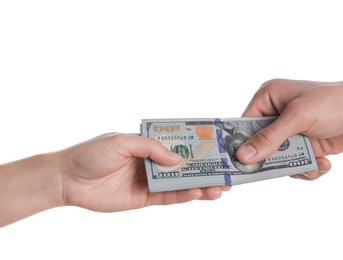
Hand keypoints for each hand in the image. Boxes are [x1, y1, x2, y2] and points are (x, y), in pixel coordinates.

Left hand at [59, 133, 229, 211]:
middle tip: (226, 171)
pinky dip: (185, 196)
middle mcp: (152, 162)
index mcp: (148, 144)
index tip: (216, 147)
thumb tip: (178, 159)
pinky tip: (200, 193)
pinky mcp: (145, 198)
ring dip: (201, 184)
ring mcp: (150, 181)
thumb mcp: (123, 141)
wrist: (68, 178)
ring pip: (181, 183)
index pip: (178, 144)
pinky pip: (169, 198)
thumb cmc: (92, 153)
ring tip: (221, 186)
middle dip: (205, 168)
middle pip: (184, 165)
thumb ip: (152, 149)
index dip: (197, 146)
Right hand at [236, 78, 342, 179]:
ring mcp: (290, 131)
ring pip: (277, 159)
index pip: (244, 125)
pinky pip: (294, 164)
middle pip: (259, 146)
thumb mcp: (299, 117)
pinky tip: (323, 163)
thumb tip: (243, 155)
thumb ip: (270, 137)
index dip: (241, 145)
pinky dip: (307, 168)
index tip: (239, 165)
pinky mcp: (304, 145)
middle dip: (273, 160)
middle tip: (282, 170)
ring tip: (314, 164)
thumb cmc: (334, 102)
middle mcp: (275, 115)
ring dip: (294, 167)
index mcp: (268, 99)